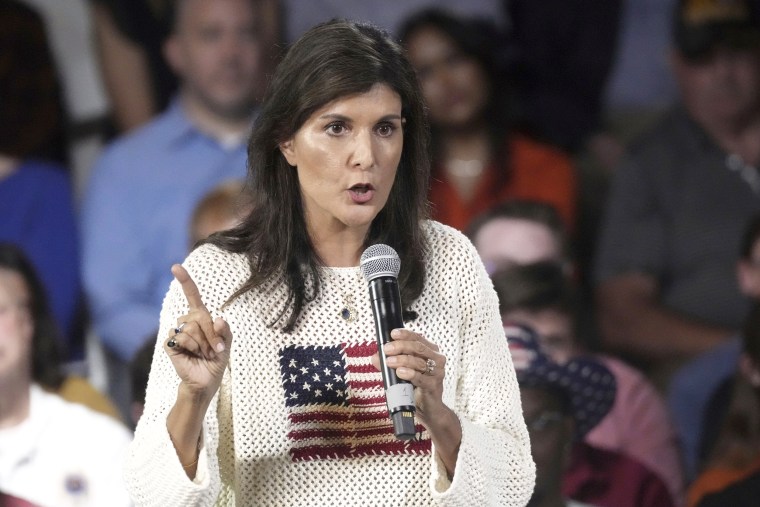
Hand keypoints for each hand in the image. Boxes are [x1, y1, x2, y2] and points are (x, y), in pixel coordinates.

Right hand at [164, 264, 231, 399]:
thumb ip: (226, 331)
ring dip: (203, 343)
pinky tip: (192, 355)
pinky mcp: (170, 343)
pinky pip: (182, 337)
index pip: (192, 295)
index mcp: (201, 318)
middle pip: (200, 316)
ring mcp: (177, 332)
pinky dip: (192, 347)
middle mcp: (187, 322)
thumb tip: (219, 319)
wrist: (205, 381)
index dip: (185, 281)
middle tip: (214, 349)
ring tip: (203, 353)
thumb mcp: (227, 345)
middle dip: (212, 335)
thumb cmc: (215, 361)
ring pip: (191, 327)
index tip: (176, 267)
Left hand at [372, 328, 446, 426]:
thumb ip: (389, 363)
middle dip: (401, 346)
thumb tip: (375, 356)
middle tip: (387, 349)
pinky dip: (410, 374)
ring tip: (390, 361)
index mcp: (430, 352)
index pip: (418, 338)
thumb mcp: (401, 372)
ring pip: (419, 362)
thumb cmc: (416, 387)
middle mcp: (436, 360)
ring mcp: (437, 373)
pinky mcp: (434, 386)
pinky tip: (400, 372)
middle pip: (418, 348)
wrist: (428, 408)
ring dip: (403, 360)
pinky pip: (421, 378)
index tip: (393, 334)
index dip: (405, 334)